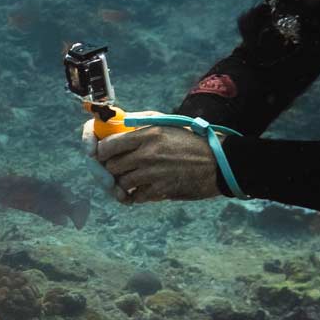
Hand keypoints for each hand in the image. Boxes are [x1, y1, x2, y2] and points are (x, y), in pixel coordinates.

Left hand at [84, 113, 221, 203]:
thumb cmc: (192, 141)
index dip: (100, 151)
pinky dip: (133, 196)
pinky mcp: (161, 191)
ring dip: (122, 183)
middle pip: (110, 166)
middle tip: (116, 168)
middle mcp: (147, 154)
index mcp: (147, 134)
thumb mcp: (166, 124)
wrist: (219, 163)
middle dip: (110, 168)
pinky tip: (138, 191)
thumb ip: (140, 122)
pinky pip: (135, 197)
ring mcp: (153, 174)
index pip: (107, 145)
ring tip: (128, 180)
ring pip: (120, 183)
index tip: (103, 154)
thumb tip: (117, 124)